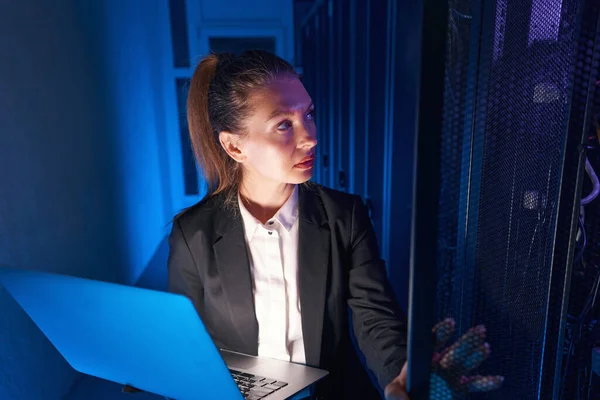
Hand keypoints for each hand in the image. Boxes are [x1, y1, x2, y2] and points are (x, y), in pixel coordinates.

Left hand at [384, 318, 503, 399]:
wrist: (415, 399)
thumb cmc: (404, 393)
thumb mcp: (394, 392)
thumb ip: (395, 393)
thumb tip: (399, 396)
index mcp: (424, 360)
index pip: (432, 343)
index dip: (441, 333)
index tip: (450, 323)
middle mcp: (440, 364)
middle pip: (454, 350)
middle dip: (467, 340)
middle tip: (480, 329)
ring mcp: (452, 376)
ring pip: (466, 363)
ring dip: (476, 355)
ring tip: (486, 348)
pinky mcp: (460, 388)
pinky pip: (475, 384)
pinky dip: (486, 382)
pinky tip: (497, 379)